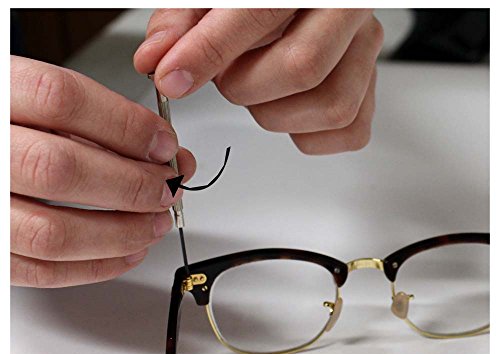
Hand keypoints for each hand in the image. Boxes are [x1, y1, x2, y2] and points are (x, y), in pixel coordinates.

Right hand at [10, 56, 195, 286]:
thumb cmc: (14, 133)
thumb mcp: (45, 108)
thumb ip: (101, 123)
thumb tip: (165, 151)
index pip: (60, 100)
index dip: (126, 125)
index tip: (164, 145)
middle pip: (61, 170)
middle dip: (133, 186)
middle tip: (167, 190)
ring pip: (53, 234)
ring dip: (122, 233)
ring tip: (156, 224)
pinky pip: (44, 272)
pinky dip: (99, 266)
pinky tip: (130, 250)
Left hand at [134, 8, 382, 154]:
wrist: (300, 3)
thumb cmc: (256, 1)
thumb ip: (182, 23)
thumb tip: (157, 59)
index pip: (258, 14)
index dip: (208, 52)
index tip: (172, 78)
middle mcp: (348, 11)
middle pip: (302, 67)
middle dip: (246, 88)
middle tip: (227, 79)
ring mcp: (365, 53)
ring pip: (331, 106)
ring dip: (276, 114)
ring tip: (258, 90)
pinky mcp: (370, 92)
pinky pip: (350, 131)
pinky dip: (308, 135)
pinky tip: (287, 110)